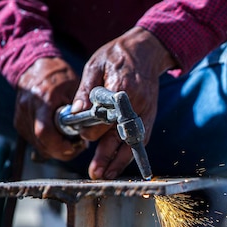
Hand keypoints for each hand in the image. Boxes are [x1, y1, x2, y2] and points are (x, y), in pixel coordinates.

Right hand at [16, 57, 86, 160]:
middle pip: (41, 143)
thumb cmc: (59, 76)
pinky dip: (47, 143)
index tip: (76, 146)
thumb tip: (89, 127)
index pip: (44, 132)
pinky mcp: (19, 122)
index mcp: (42, 100)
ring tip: (70, 140)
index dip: (60, 145)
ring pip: (37, 145)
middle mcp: (27, 110)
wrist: (34, 67)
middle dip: (61, 150)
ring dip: (55, 148)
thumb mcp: (75, 87)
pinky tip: (59, 136)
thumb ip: (81, 107)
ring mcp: (21, 117)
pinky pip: (33, 140)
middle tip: (78, 146)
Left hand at [71, 27, 174, 178]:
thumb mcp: (95, 66)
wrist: (146, 51)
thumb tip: (77, 114)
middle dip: (106, 155)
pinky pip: (140, 139)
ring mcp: (145, 112)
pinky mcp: (149, 116)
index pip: (104, 119)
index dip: (90, 128)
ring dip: (119, 160)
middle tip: (94, 172)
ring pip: (132, 142)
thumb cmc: (117, 56)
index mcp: (122, 89)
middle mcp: (137, 104)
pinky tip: (118, 164)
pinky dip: (130, 153)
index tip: (80, 131)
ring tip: (106, 175)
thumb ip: (86, 91)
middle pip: (119, 135)